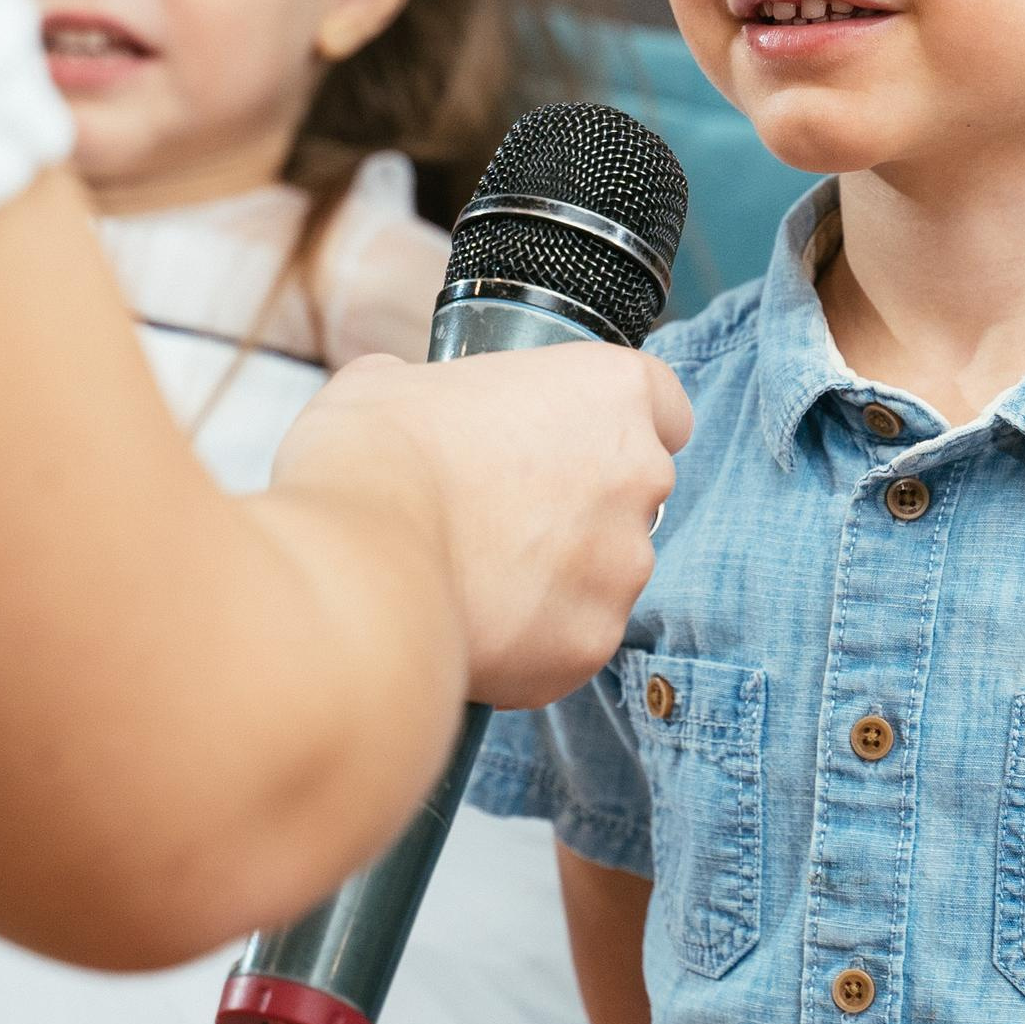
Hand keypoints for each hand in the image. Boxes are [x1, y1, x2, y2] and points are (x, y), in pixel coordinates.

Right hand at [271, 345, 689, 709]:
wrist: (360, 562)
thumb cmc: (377, 452)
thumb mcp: (393, 380)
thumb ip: (434, 385)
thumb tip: (407, 399)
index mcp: (611, 391)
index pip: (665, 405)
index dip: (616, 426)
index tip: (573, 444)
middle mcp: (641, 475)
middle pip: (633, 495)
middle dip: (581, 510)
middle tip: (503, 518)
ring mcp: (623, 566)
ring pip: (604, 575)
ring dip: (557, 580)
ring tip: (474, 580)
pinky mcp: (592, 643)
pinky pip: (570, 642)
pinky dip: (531, 642)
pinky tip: (470, 625)